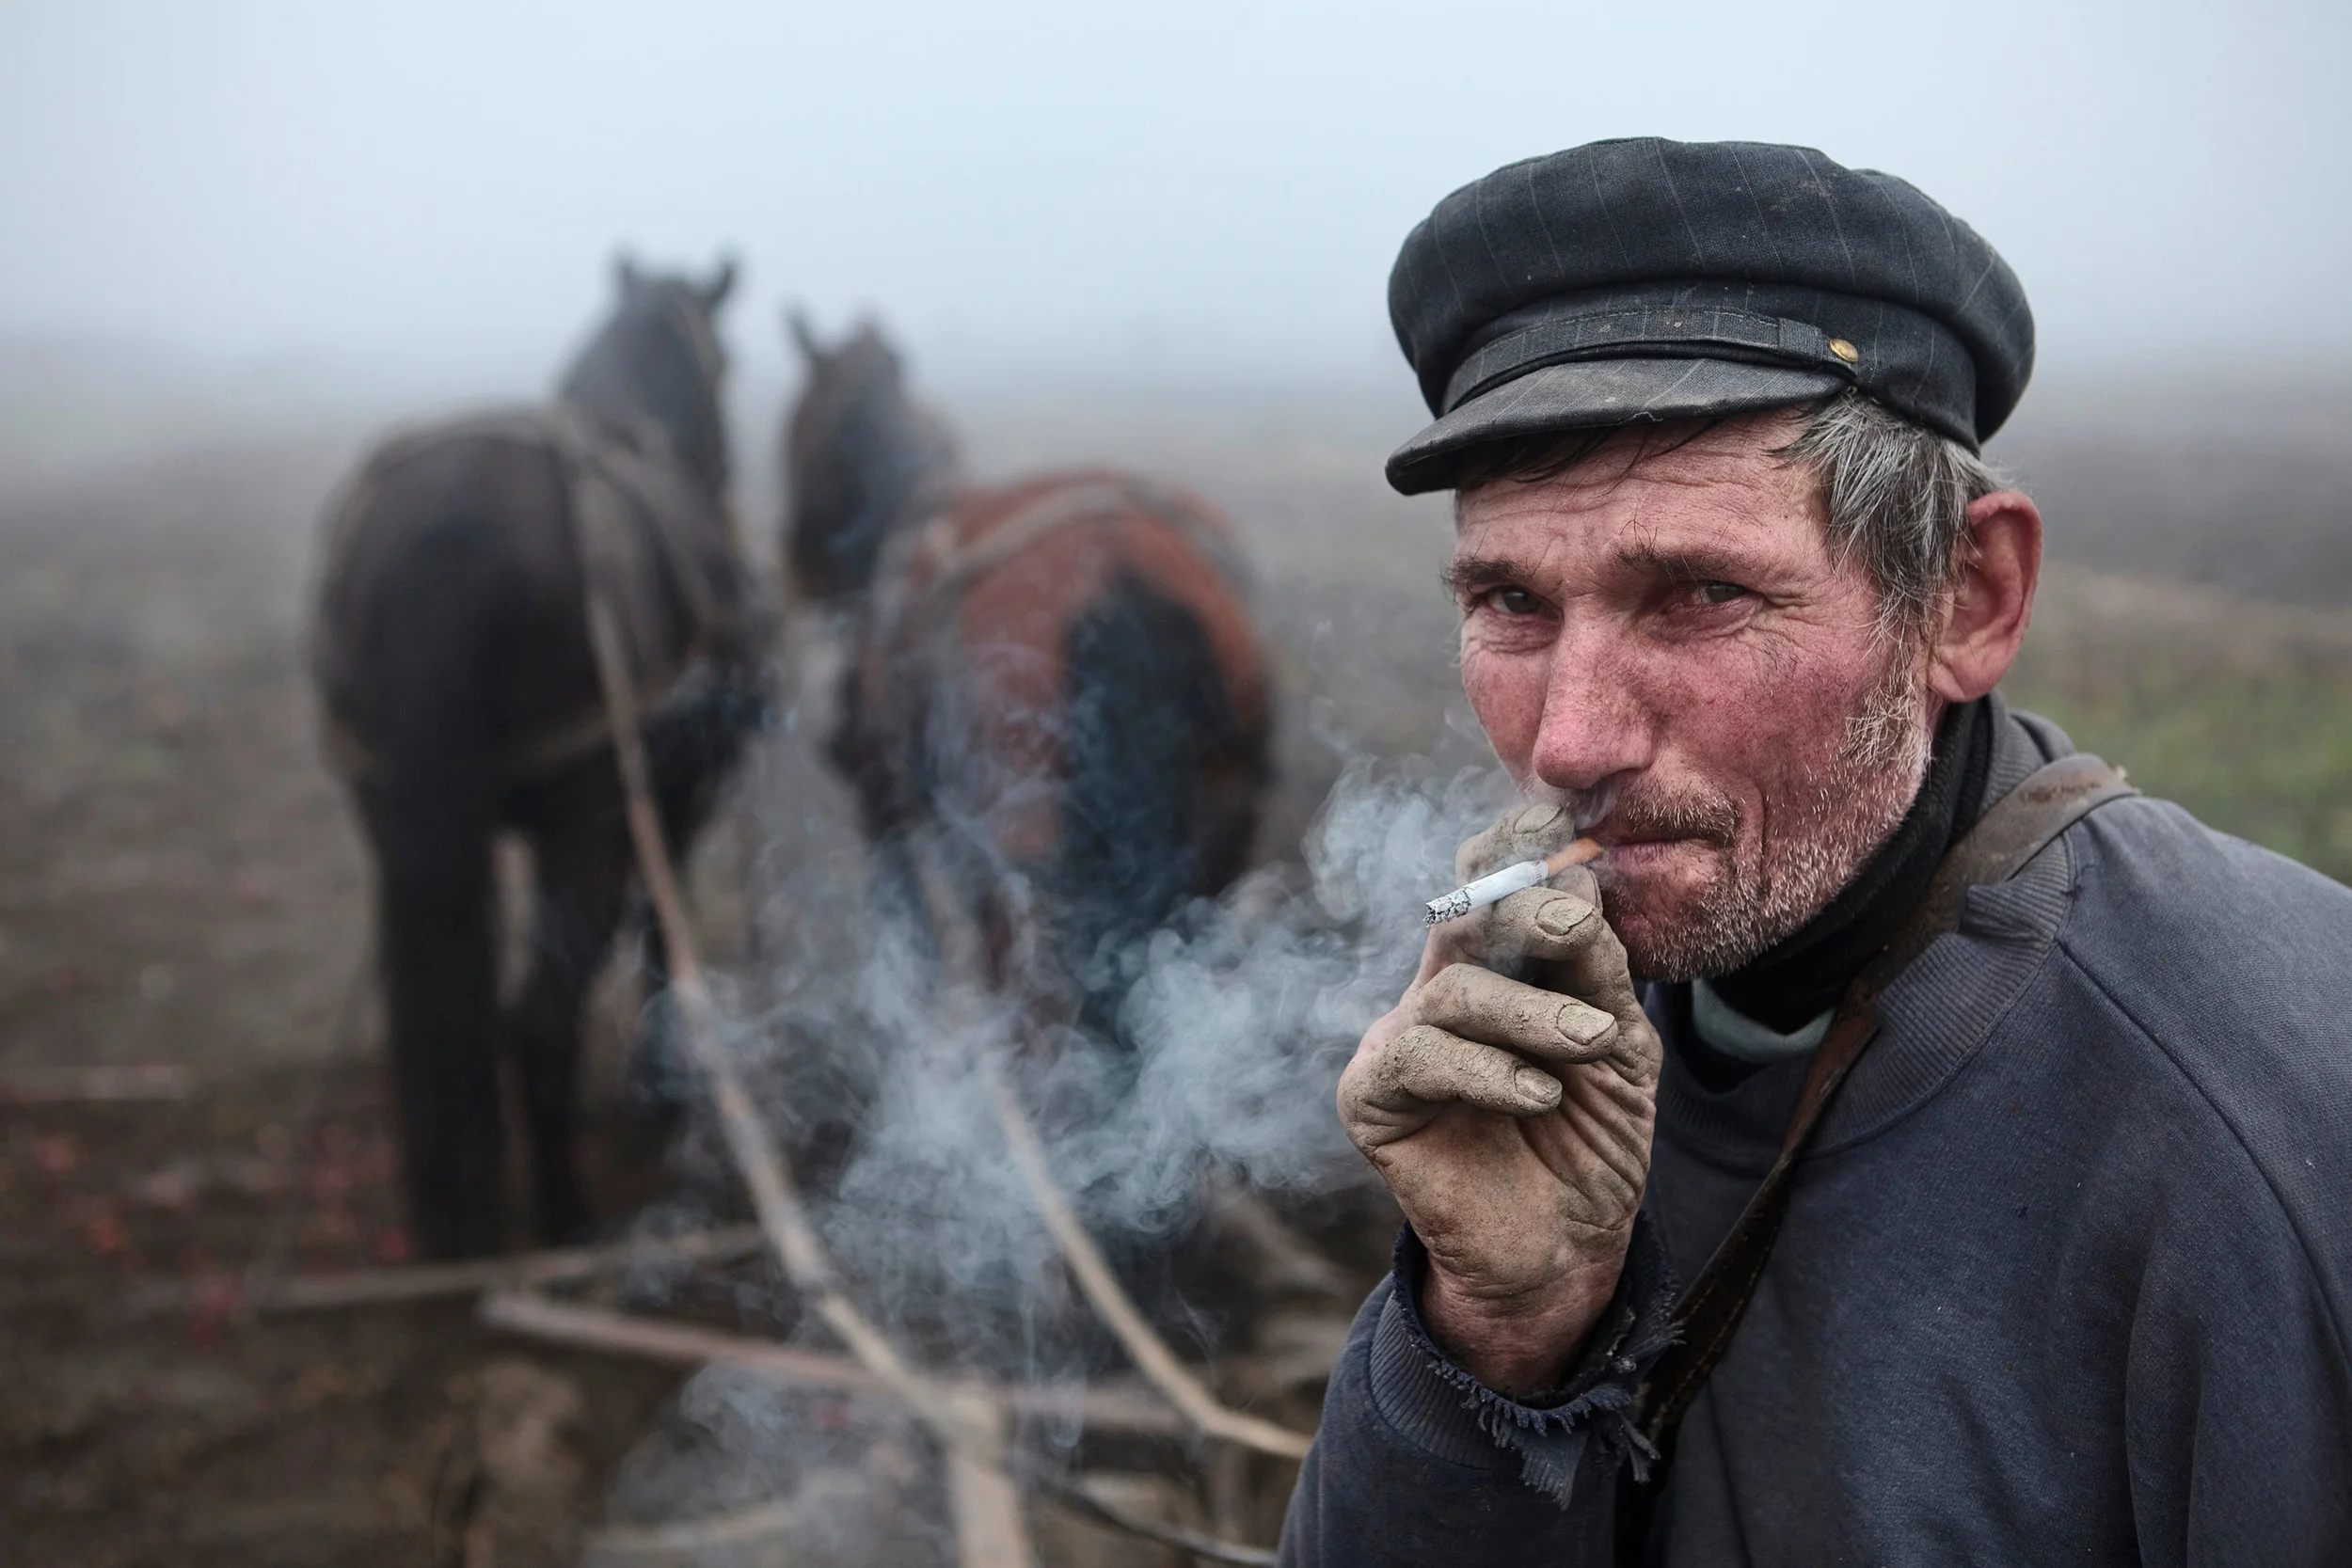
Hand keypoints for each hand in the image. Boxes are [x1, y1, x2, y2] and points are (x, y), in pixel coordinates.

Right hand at [1338, 802, 1661, 1393]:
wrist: (1568, 1246)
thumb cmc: (1591, 1138)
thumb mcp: (1619, 1044)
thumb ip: (1598, 969)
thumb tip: (1581, 881)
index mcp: (1496, 963)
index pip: (1489, 881)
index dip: (1515, 844)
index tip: (1560, 820)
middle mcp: (1439, 988)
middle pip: (1463, 914)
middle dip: (1521, 907)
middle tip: (1579, 922)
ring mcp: (1400, 1037)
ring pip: (1452, 987)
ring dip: (1530, 1011)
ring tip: (1592, 1043)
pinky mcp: (1372, 1097)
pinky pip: (1420, 1057)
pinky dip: (1488, 1070)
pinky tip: (1540, 1094)